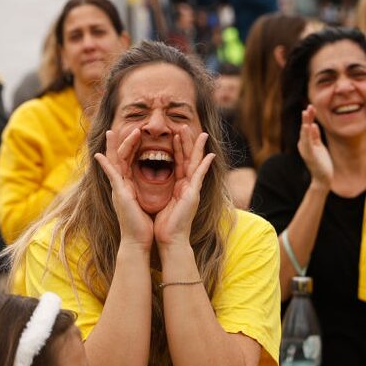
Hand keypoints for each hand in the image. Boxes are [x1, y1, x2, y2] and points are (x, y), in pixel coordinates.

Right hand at [95, 129, 153, 249]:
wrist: (138, 241)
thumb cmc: (143, 224)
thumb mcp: (145, 202)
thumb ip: (142, 191)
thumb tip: (145, 185)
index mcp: (128, 185)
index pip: (129, 161)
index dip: (132, 147)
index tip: (138, 134)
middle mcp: (121, 185)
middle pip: (120, 158)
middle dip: (124, 142)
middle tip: (130, 127)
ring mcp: (118, 189)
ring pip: (114, 162)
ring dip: (113, 147)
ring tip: (112, 132)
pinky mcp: (119, 194)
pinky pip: (111, 176)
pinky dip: (105, 165)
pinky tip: (99, 155)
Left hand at [154, 126, 214, 249]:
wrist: (170, 240)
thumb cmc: (164, 224)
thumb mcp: (160, 201)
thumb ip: (159, 189)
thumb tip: (155, 182)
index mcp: (178, 186)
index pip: (178, 162)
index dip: (177, 147)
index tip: (175, 134)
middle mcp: (187, 186)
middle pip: (187, 158)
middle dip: (186, 142)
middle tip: (184, 125)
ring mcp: (191, 189)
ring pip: (194, 163)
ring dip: (196, 148)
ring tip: (200, 133)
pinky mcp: (192, 195)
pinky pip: (199, 177)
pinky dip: (204, 166)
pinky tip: (210, 155)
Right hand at [297, 106, 332, 188]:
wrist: (323, 178)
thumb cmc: (321, 163)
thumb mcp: (319, 146)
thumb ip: (315, 136)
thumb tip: (313, 125)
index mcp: (306, 142)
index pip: (307, 127)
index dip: (309, 117)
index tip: (312, 107)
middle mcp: (303, 144)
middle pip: (305, 127)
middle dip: (307, 117)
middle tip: (310, 106)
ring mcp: (306, 149)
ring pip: (305, 133)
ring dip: (306, 122)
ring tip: (306, 112)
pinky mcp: (309, 154)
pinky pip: (307, 142)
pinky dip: (307, 133)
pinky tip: (307, 126)